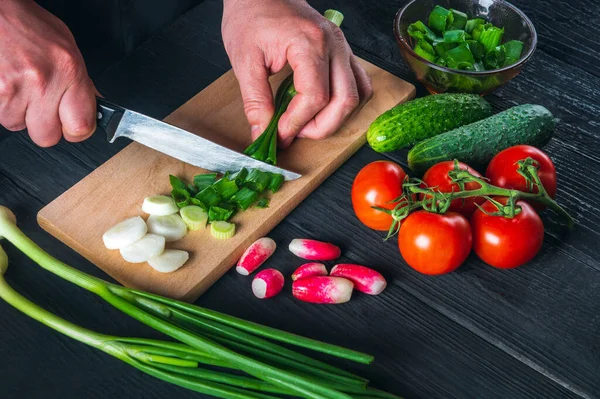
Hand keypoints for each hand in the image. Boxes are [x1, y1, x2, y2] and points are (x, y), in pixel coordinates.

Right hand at [0, 0, 96, 146]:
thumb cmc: (28, 26)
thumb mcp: (67, 48)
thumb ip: (81, 82)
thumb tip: (94, 108)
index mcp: (69, 71)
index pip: (81, 127)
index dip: (77, 131)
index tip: (73, 125)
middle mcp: (43, 82)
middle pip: (48, 137)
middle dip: (45, 126)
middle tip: (44, 107)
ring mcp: (14, 89)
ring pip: (20, 126)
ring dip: (21, 113)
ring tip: (22, 88)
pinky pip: (2, 116)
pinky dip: (5, 105)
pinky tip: (9, 85)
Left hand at [222, 0, 371, 147]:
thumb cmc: (252, 15)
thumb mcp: (244, 60)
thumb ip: (255, 100)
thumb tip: (262, 131)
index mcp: (310, 43)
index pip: (315, 97)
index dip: (297, 123)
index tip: (279, 134)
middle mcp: (334, 45)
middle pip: (345, 100)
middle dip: (319, 127)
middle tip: (293, 132)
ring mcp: (342, 47)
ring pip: (358, 95)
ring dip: (335, 118)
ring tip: (306, 122)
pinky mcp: (342, 51)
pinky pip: (359, 83)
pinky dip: (345, 102)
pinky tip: (322, 107)